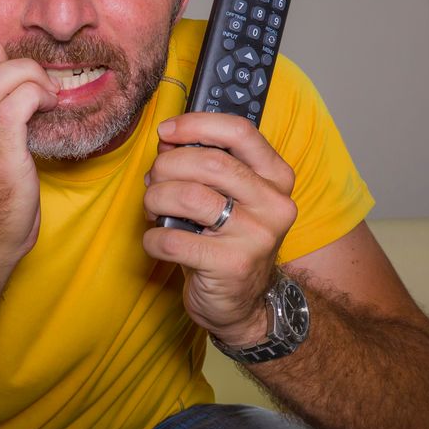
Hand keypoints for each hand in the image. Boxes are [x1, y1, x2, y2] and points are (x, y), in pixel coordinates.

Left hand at [142, 113, 297, 344]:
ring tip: (152, 209)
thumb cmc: (228, 240)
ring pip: (188, 197)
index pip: (240, 132)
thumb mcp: (230, 198)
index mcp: (276, 177)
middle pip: (209, 163)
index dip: (196, 125)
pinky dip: (153, 238)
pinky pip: (173, 239)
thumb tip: (168, 142)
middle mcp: (273, 204)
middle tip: (153, 180)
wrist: (243, 304)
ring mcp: (256, 236)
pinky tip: (157, 241)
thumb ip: (206, 165)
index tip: (166, 131)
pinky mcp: (231, 265)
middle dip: (167, 167)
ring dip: (156, 199)